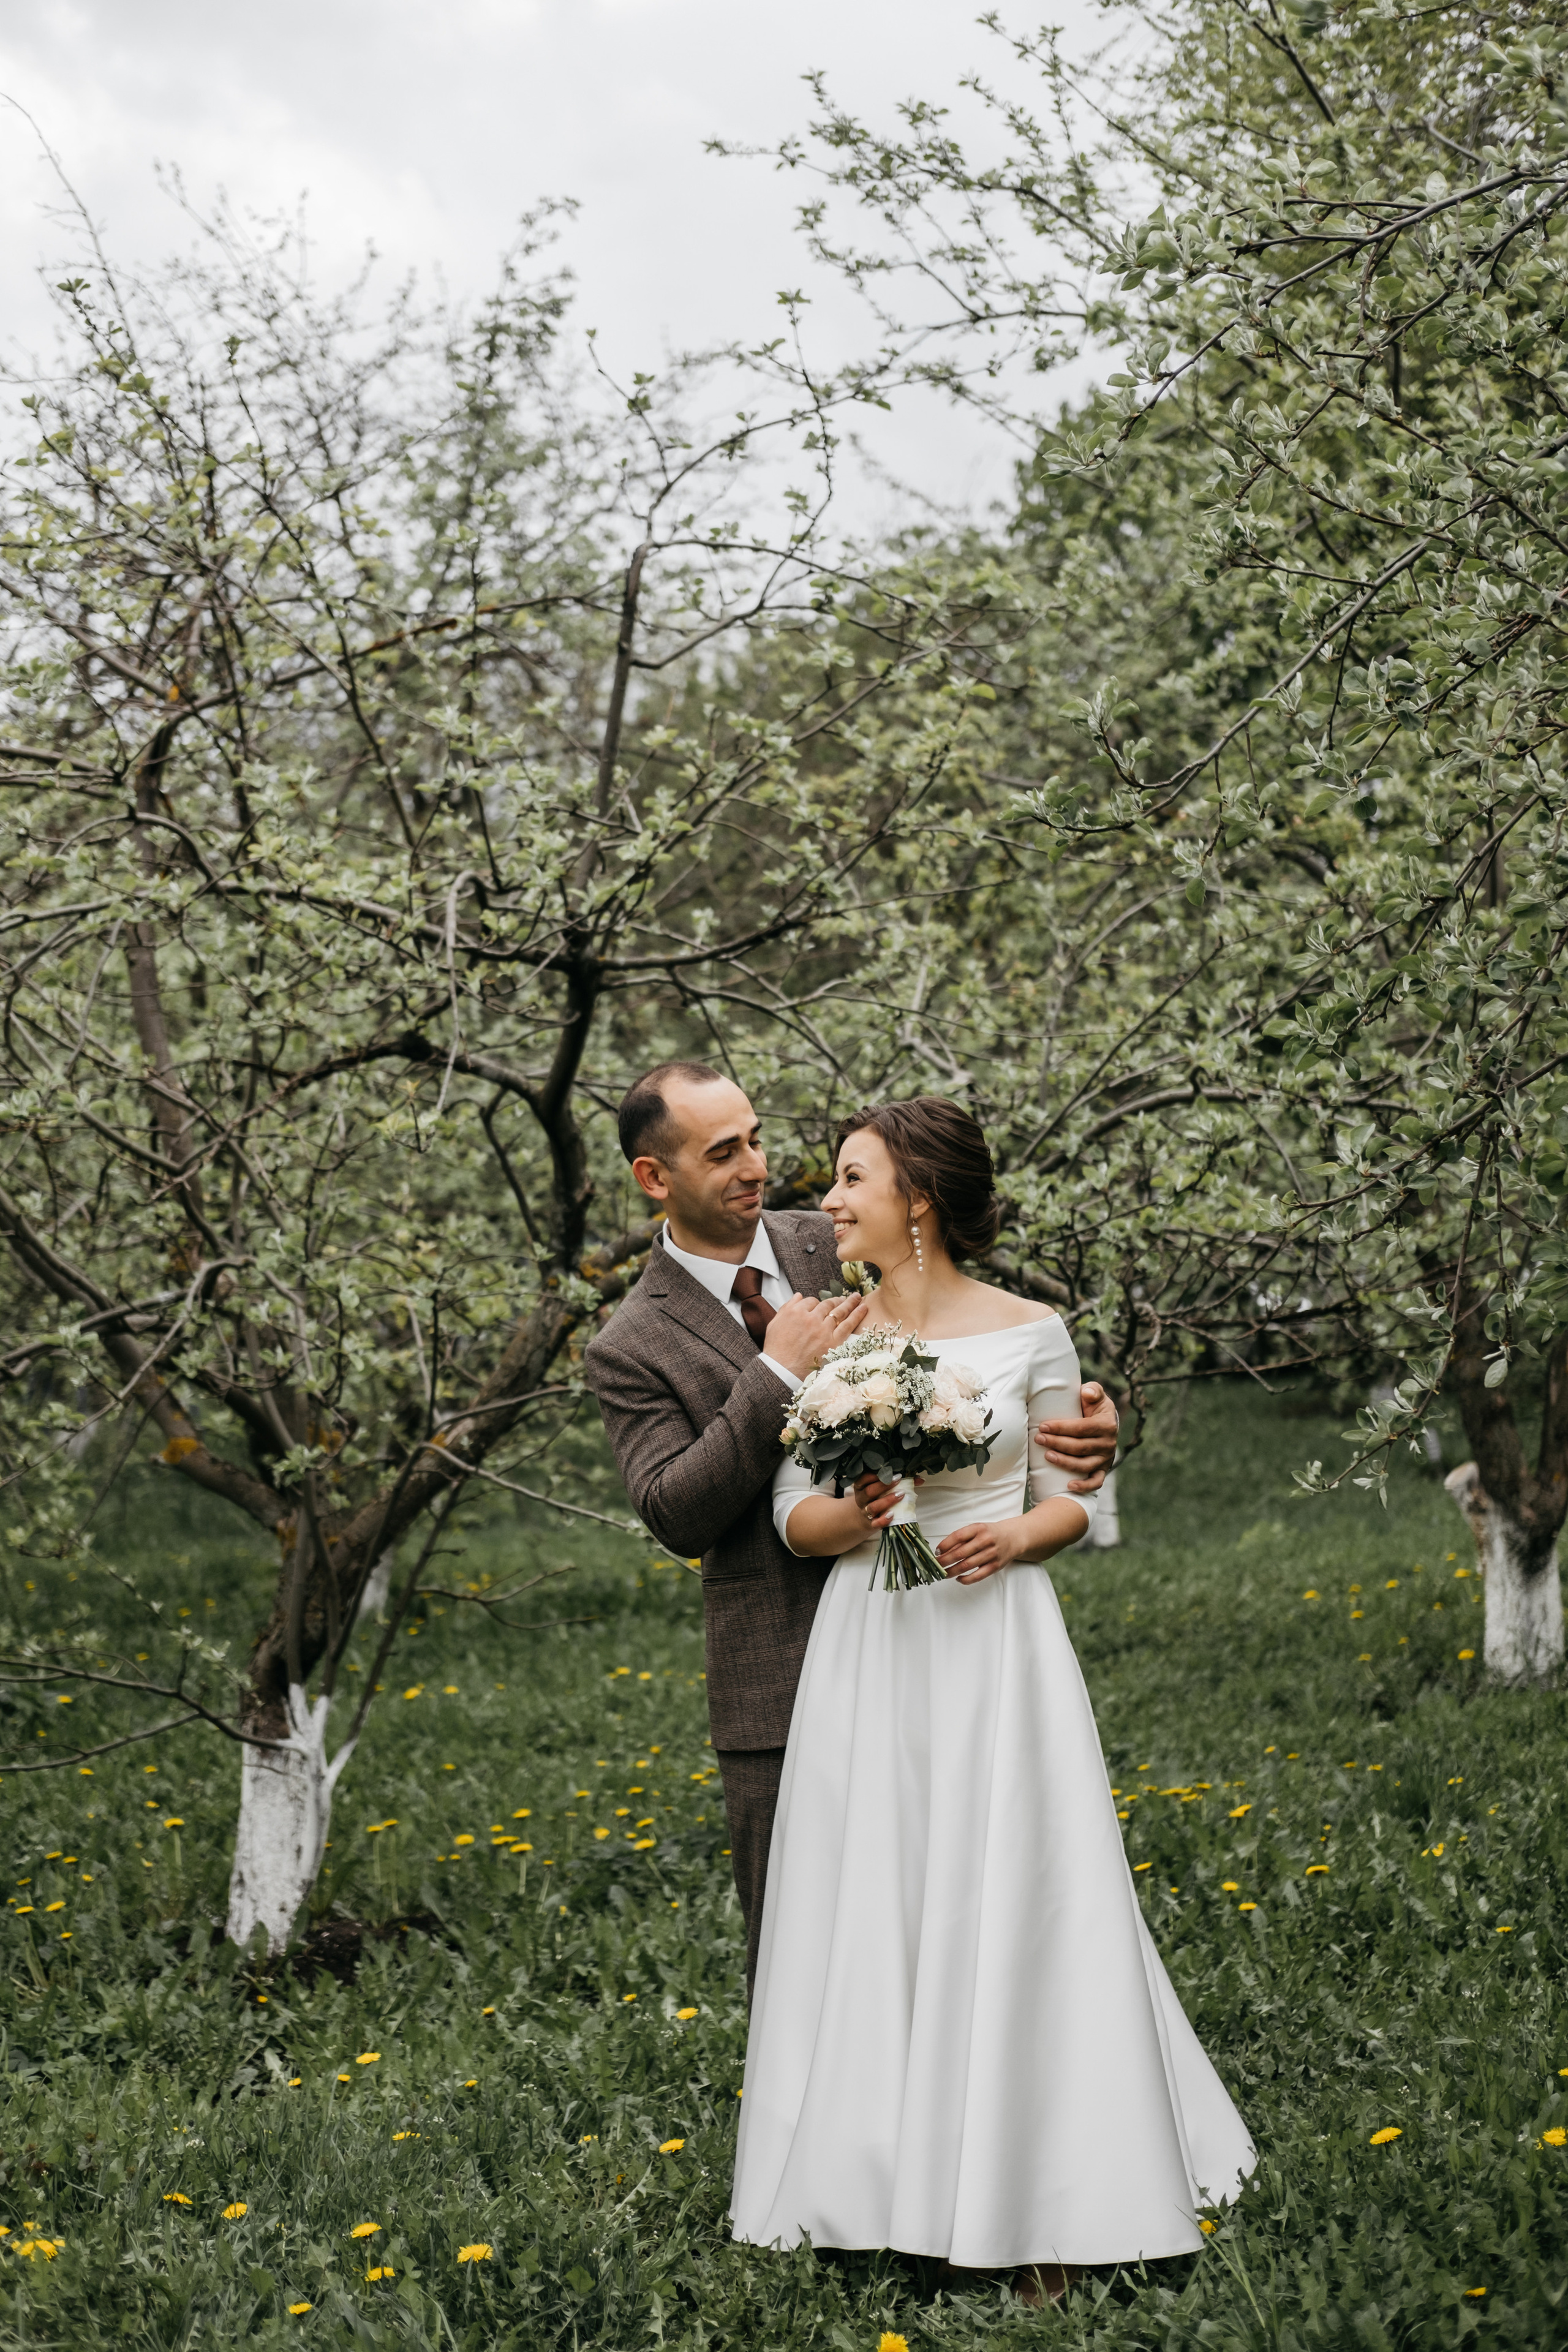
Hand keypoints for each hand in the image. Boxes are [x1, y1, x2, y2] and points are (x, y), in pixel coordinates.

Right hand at [764, 1288, 867, 1378]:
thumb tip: (798, 1295)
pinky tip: (863, 1307)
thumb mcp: (775, 1324)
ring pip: (839, 1311)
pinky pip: (848, 1325)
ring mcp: (823, 1329)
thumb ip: (787, 1307)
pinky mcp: (833, 1342)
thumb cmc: (776, 1350)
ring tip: (857, 1297)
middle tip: (844, 1298)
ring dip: (849, 1302)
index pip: (810, 1301)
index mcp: (796, 1312)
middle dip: (836, 1300)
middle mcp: (810, 1318)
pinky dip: (857, 1315)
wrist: (781, 1371)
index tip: (819, 1307)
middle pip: (826, 1304)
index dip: (816, 1303)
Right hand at [851, 1469, 919, 1531]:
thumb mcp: (882, 1488)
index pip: (864, 1478)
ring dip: (887, 1500)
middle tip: (898, 1480)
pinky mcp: (872, 1524)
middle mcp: (862, 1499)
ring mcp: (866, 1512)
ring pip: (873, 1507)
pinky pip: (876, 1523)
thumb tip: (920, 1479)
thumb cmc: (876, 1498)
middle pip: (869, 1491)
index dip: (874, 1475)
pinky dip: (884, 1519)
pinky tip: (892, 1514)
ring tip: (900, 1495)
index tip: (888, 1472)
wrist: (865, 1518)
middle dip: (883, 1485)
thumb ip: (900, 1481)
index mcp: (862, 1487)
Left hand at [935, 1518, 1022, 1583]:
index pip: (957, 1536)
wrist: (1014, 1538)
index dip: (945, 1545)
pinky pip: (977, 1576)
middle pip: (960, 1553)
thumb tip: (944, 1551)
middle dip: (944, 1560)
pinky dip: (966, 1579)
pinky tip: (958, 1579)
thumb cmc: (991, 1534)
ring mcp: (991, 1554)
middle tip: (935, 1565)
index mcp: (978, 1528)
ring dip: (952, 1571)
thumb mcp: (977, 1530)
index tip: (936, 1551)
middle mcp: (985, 1540)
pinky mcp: (995, 1566)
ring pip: (966, 1565)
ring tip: (943, 1573)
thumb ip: (962, 1539)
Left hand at [1036, 1380, 1118, 1494]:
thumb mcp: (1096, 1394)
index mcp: (1106, 1424)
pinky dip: (1084, 1486)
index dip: (1061, 1428)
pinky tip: (1069, 1485)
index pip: (1081, 1428)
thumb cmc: (1094, 1406)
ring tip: (1047, 1456)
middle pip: (1079, 1447)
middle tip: (1038, 1439)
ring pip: (1084, 1465)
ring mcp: (1106, 1458)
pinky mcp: (1103, 1470)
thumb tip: (1086, 1393)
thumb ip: (1093, 1390)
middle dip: (1057, 1443)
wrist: (1106, 1422)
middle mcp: (1108, 1443)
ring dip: (1065, 1462)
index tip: (1043, 1426)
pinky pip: (1096, 1482)